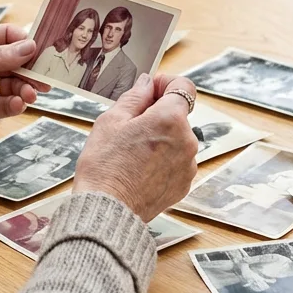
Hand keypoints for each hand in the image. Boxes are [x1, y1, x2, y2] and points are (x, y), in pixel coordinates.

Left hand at [0, 24, 46, 153]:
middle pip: (14, 61)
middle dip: (30, 68)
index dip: (24, 42)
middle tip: (46, 77)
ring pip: (13, 84)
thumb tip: (28, 47)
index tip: (40, 50)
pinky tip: (18, 104)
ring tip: (30, 94)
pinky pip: (5, 104)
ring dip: (25, 88)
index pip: (5, 36)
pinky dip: (15, 104)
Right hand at [73, 73, 198, 220]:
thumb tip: (147, 84)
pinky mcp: (183, 184)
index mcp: (170, 119)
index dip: (165, 83)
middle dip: (157, 114)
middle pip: (177, 115)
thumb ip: (134, 97)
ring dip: (160, 138)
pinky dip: (162, 159)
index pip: (182, 86)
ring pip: (176, 139)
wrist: (107, 210)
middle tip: (129, 124)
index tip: (150, 89)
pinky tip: (139, 168)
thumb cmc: (105, 166)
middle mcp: (187, 141)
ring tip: (131, 151)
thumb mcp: (112, 121)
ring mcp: (187, 165)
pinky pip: (176, 161)